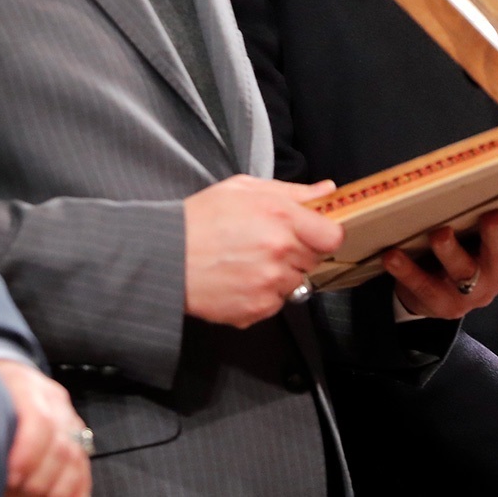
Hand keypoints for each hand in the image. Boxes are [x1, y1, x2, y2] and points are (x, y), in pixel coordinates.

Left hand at [0, 359, 89, 496]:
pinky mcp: (78, 437)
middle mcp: (54, 401)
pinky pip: (84, 468)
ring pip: (75, 460)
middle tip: (14, 493)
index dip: (28, 454)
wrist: (7, 374)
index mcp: (26, 386)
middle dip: (38, 480)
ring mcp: (70, 419)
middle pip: (60, 446)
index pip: (40, 420)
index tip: (11, 477)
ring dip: (55, 489)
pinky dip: (75, 491)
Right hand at [183, 175, 344, 327]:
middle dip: (296, 252)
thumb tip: (326, 191)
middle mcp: (280, 252)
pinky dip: (261, 295)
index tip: (310, 234)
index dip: (322, 235)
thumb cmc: (200, 219)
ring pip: (294, 283)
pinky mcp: (258, 308)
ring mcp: (270, 283)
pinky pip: (275, 303)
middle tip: (265, 244)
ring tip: (246, 262)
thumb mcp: (243, 189)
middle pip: (313, 260)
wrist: (165, 256)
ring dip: (278, 275)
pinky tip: (238, 279)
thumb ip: (291, 191)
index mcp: (280, 217)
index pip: (332, 236)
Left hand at [382, 195, 497, 318]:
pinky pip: (423, 285)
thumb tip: (487, 170)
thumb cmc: (467, 255)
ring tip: (439, 234)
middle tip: (493, 215)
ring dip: (451, 252)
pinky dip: (407, 270)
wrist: (439, 299)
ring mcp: (470, 294)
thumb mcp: (484, 240)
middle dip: (497, 235)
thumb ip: (492, 216)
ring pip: (463, 271)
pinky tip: (392, 256)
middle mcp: (496, 275)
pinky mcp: (441, 304)